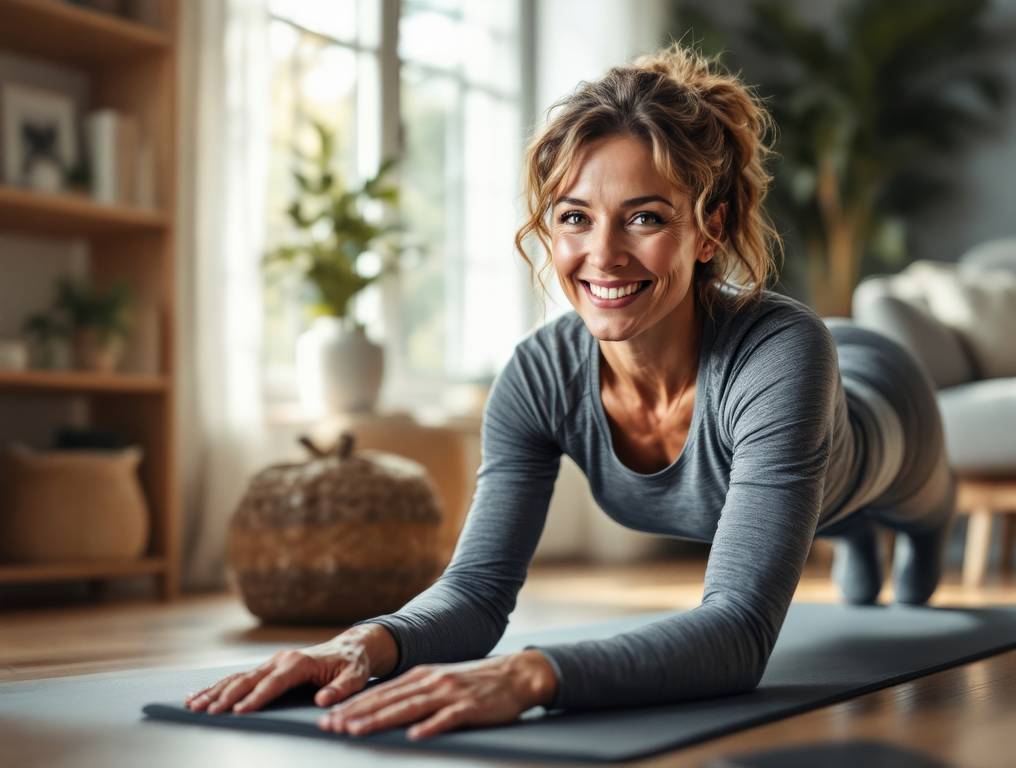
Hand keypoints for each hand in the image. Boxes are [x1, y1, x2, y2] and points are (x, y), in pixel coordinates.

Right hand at [184, 623, 396, 714]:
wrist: (351, 648)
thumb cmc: (353, 665)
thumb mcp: (355, 677)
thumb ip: (341, 688)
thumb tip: (323, 700)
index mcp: (300, 662)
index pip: (275, 683)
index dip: (256, 697)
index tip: (238, 712)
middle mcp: (282, 660)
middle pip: (249, 679)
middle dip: (226, 696)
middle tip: (206, 712)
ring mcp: (273, 662)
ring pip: (238, 678)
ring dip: (215, 691)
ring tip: (193, 705)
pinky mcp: (269, 668)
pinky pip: (240, 678)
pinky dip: (218, 687)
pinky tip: (199, 696)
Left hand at [316, 649, 557, 740]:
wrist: (515, 675)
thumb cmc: (475, 684)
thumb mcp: (440, 682)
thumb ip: (414, 694)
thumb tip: (382, 709)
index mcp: (422, 675)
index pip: (381, 692)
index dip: (353, 705)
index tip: (329, 718)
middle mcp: (431, 681)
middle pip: (388, 700)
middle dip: (356, 713)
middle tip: (330, 726)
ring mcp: (450, 693)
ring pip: (409, 708)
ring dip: (381, 719)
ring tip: (357, 730)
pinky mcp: (469, 707)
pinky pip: (446, 718)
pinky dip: (429, 726)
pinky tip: (414, 735)